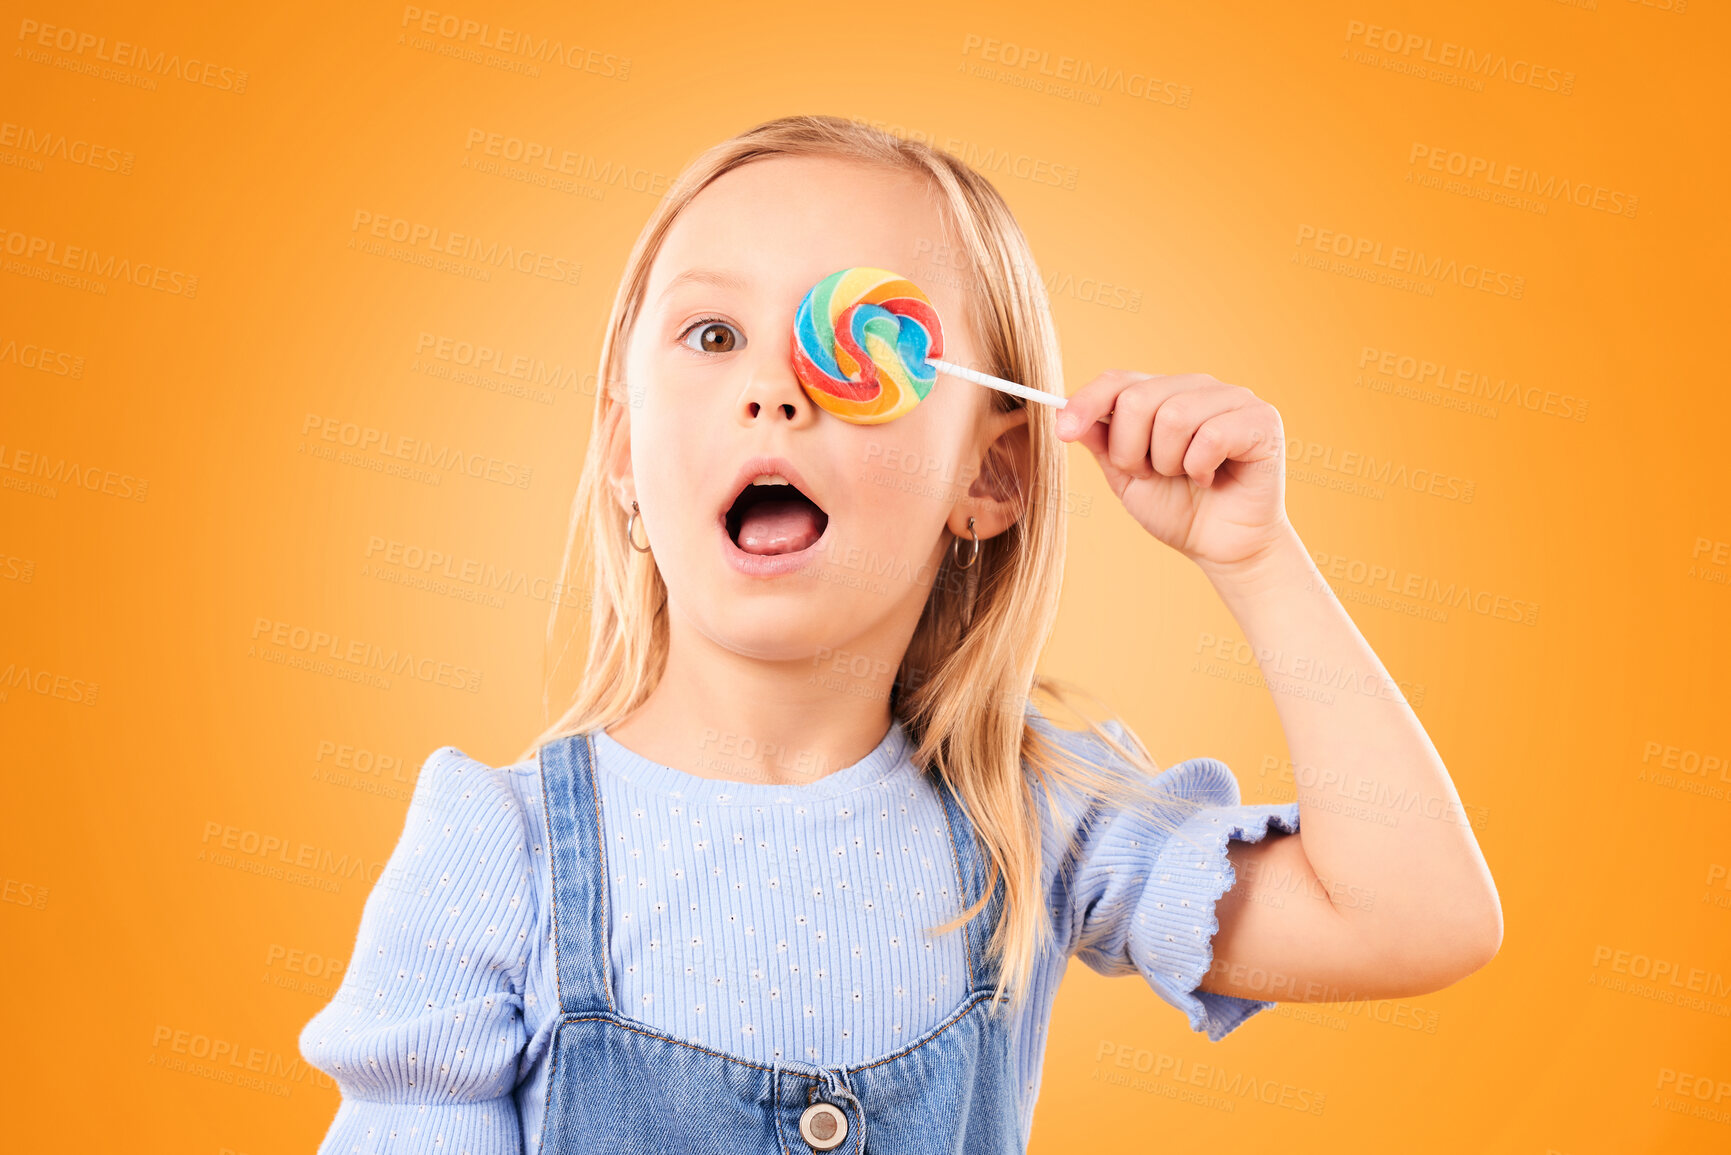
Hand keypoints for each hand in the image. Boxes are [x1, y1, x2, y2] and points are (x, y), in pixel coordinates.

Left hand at [1055, 371, 1289, 574]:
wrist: (1224, 548)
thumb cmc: (1180, 510)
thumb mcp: (1127, 479)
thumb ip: (1103, 445)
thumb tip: (1067, 413)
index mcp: (1164, 394)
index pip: (1118, 380)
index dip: (1086, 402)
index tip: (1062, 432)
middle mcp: (1198, 387)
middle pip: (1137, 399)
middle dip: (1130, 450)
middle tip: (1150, 474)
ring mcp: (1233, 399)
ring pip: (1173, 416)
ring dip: (1168, 462)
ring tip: (1184, 476)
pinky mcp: (1262, 420)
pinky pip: (1212, 434)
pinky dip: (1200, 467)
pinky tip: (1210, 478)